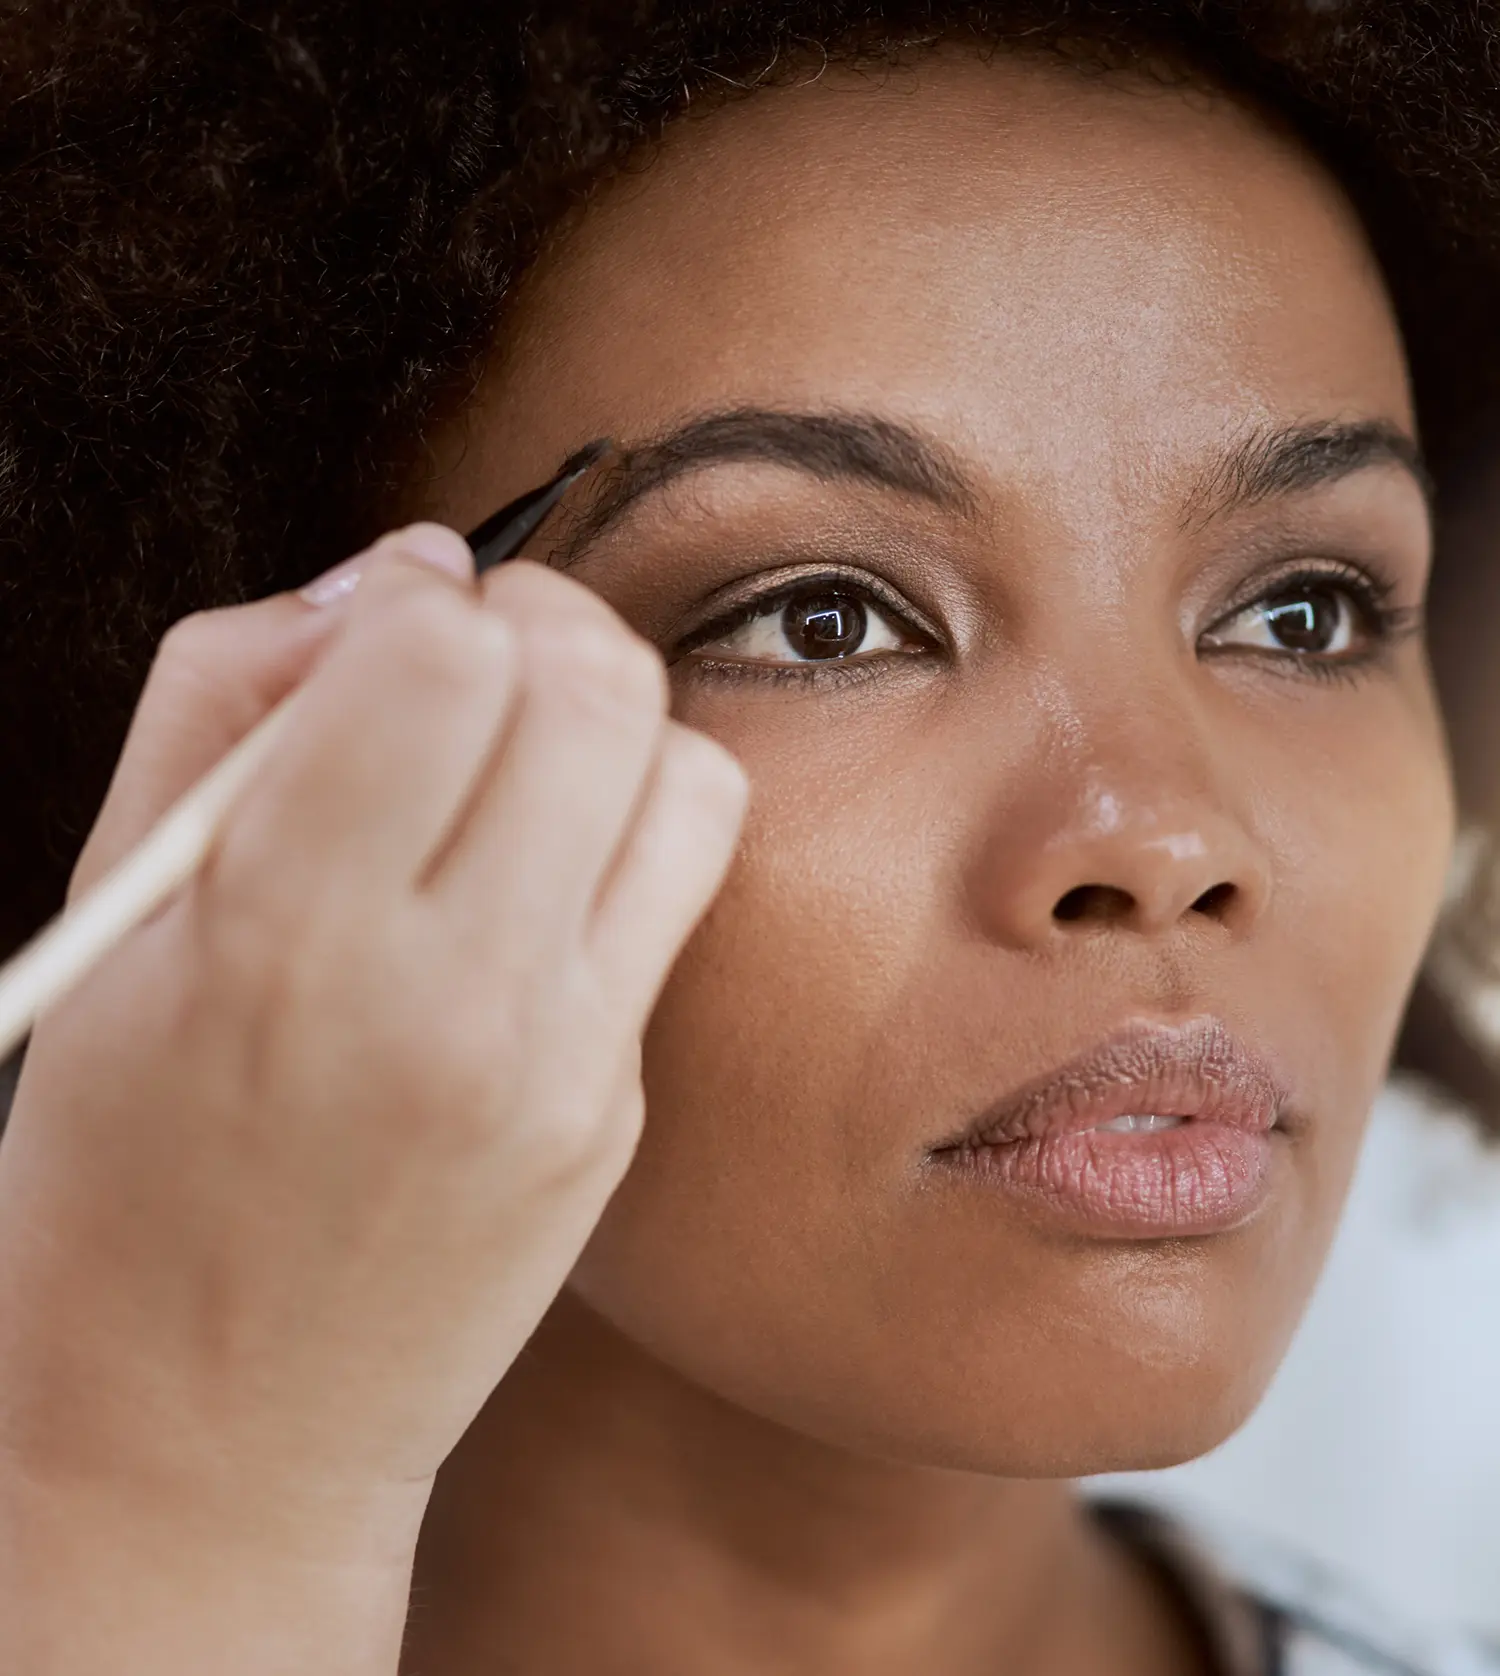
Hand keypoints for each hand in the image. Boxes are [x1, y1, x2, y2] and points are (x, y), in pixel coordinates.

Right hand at [0, 525, 745, 1671]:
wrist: (207, 1434)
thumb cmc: (117, 1174)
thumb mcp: (110, 921)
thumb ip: (227, 705)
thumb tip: (388, 575)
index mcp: (288, 935)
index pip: (440, 653)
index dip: (417, 597)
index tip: (382, 631)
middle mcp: (456, 995)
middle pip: (593, 683)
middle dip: (535, 624)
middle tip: (466, 667)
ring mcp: (566, 1063)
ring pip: (688, 771)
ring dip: (609, 720)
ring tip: (516, 765)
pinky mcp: (620, 1109)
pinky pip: (682, 894)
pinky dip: (630, 832)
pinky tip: (543, 874)